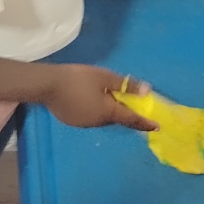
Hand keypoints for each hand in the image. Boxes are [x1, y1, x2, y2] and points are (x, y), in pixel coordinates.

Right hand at [42, 66, 157, 131]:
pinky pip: (90, 117)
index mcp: (108, 112)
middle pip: (116, 118)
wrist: (47, 84)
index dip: (144, 123)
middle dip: (124, 112)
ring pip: (102, 118)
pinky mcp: (73, 121)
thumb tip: (147, 91)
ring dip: (108, 111)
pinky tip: (89, 99)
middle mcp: (97, 122)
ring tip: (106, 96)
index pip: (131, 119)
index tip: (156, 126)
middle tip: (129, 101)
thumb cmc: (78, 78)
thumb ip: (126, 85)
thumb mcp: (104, 77)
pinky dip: (95, 110)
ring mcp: (84, 124)